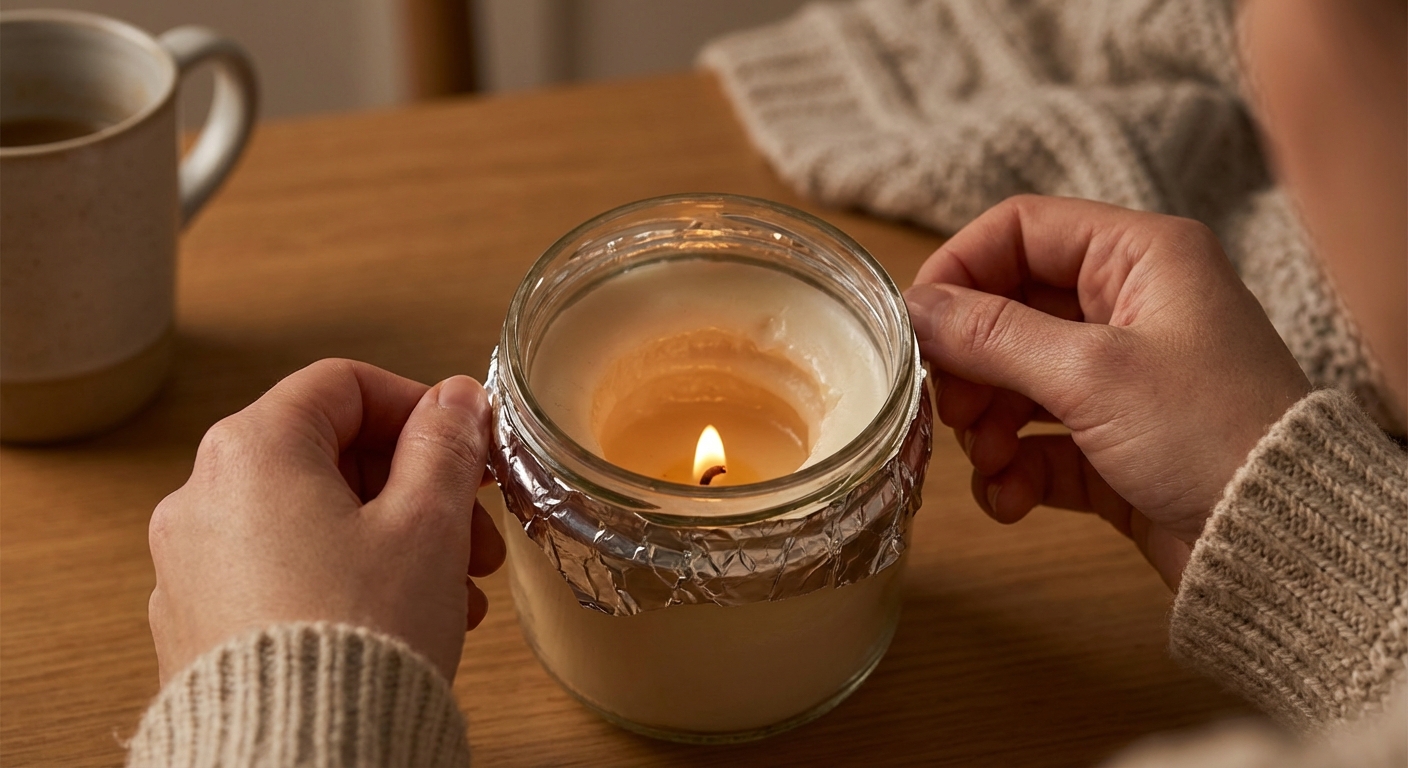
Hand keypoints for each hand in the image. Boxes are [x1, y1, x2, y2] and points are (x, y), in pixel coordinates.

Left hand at [147, 359, 505, 683]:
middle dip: (416, 489)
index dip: (418, 407)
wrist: (299, 758)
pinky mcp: (195, 623)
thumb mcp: (428, 523)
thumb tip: (456, 399)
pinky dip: (344, 577)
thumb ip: (445, 446)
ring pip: (312, 519)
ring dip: (393, 539)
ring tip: (455, 592)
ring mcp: (190, 565)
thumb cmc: (361, 635)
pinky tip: (401, 620)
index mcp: (252, 451)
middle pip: (329, 455)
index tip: (466, 444)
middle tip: (475, 533)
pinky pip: (280, 572)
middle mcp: (202, 497)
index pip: (343, 386)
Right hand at [904, 196, 1310, 588]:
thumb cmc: (1209, 434)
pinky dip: (1012, 469)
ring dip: (985, 423)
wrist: (1280, 541)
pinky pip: (1036, 442)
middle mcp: (1129, 307)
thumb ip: (992, 334)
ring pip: (1015, 380)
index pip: (1021, 231)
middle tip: (949, 405)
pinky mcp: (1113, 443)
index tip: (918, 323)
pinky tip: (1010, 499)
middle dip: (969, 363)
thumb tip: (915, 308)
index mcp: (1139, 258)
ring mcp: (1121, 378)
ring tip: (987, 460)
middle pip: (1008, 310)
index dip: (960, 270)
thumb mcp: (1090, 373)